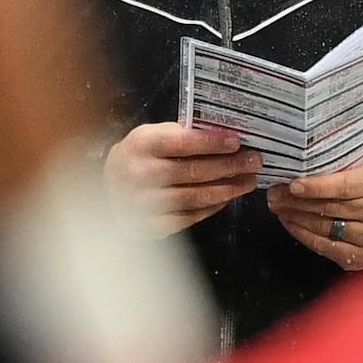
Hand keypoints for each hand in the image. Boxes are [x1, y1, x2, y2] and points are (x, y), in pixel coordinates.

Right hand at [103, 123, 259, 237]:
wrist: (107, 189)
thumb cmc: (140, 157)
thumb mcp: (153, 136)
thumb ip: (183, 135)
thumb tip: (226, 136)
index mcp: (142, 144)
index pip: (182, 142)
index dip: (212, 142)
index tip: (238, 141)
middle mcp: (140, 174)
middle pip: (193, 171)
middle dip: (230, 166)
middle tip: (255, 162)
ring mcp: (143, 204)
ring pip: (195, 197)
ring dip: (228, 189)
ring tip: (249, 181)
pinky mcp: (149, 226)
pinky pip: (189, 217)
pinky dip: (212, 207)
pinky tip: (227, 198)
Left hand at [266, 159, 362, 271]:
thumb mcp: (358, 165)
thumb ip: (334, 164)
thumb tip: (296, 162)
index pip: (344, 186)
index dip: (316, 187)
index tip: (292, 185)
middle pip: (330, 208)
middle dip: (296, 202)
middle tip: (274, 194)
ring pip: (324, 229)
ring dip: (295, 217)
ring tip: (278, 206)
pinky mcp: (362, 257)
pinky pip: (325, 247)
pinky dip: (302, 234)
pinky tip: (290, 222)